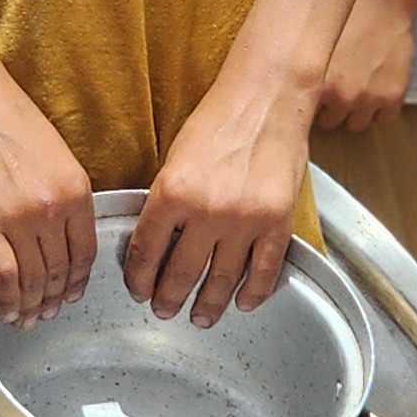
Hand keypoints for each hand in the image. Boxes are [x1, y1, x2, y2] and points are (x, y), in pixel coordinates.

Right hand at [0, 61, 97, 325]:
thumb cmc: (3, 115)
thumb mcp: (52, 153)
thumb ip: (60, 193)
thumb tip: (56, 230)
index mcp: (76, 189)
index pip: (85, 251)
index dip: (78, 280)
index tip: (71, 292)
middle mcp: (54, 209)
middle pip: (60, 270)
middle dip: (55, 298)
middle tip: (48, 312)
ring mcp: (20, 219)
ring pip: (34, 280)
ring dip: (31, 305)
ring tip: (26, 318)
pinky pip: (4, 277)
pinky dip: (7, 301)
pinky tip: (4, 311)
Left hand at [130, 66, 315, 324]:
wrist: (267, 99)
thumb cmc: (218, 120)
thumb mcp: (175, 159)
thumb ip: (166, 202)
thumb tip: (156, 243)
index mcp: (172, 193)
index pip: (146, 251)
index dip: (138, 279)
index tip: (138, 290)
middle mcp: (206, 211)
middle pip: (180, 274)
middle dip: (167, 299)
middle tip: (163, 311)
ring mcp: (245, 220)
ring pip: (221, 281)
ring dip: (207, 306)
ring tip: (200, 317)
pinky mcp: (277, 223)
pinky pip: (263, 272)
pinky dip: (252, 294)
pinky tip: (242, 303)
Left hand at [316, 0, 416, 132]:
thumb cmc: (343, 13)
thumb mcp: (312, 42)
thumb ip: (306, 70)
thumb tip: (290, 84)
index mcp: (315, 85)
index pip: (305, 115)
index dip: (310, 103)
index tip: (313, 94)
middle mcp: (341, 98)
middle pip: (331, 122)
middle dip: (332, 108)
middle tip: (337, 88)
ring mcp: (368, 100)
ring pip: (356, 124)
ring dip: (355, 111)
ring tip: (358, 88)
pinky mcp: (392, 97)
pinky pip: (384, 117)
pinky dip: (381, 108)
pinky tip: (377, 88)